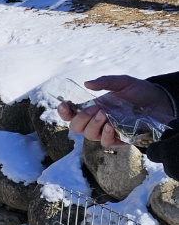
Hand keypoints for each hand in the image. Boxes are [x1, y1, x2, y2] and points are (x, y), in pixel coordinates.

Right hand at [58, 76, 174, 147]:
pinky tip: (110, 126)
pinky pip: (106, 142)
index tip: (64, 106)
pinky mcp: (119, 139)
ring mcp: (107, 131)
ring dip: (93, 125)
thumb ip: (105, 82)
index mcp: (93, 107)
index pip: (72, 114)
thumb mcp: (123, 82)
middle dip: (80, 119)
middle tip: (92, 109)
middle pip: (76, 127)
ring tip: (103, 114)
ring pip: (90, 135)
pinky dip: (105, 135)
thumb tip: (87, 83)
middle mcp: (97, 121)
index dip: (64, 112)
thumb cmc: (140, 92)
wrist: (160, 102)